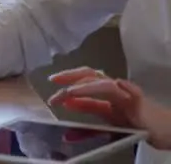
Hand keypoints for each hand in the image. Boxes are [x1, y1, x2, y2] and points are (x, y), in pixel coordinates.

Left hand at [48, 68, 170, 148]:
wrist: (162, 129)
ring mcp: (126, 94)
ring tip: (71, 91)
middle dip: (71, 77)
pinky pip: (134, 92)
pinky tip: (119, 83)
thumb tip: (66, 135)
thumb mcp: (107, 129)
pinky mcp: (140, 102)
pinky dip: (127, 88)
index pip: (82, 83)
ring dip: (87, 86)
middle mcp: (113, 90)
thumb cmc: (136, 126)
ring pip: (105, 84)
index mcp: (104, 96)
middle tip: (54, 81)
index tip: (51, 89)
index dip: (66, 84)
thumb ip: (88, 131)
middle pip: (89, 76)